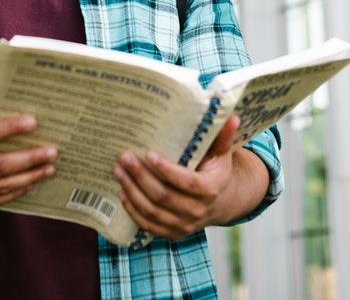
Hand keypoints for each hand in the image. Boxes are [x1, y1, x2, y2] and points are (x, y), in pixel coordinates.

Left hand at [113, 115, 242, 239]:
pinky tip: (122, 192)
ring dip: (131, 191)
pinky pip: (148, 224)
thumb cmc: (215, 171)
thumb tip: (231, 116)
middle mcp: (197, 211)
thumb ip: (222, 137)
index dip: (166, 170)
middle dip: (140, 176)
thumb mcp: (221, 154)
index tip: (149, 154)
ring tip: (118, 171)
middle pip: (163, 196)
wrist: (220, 203)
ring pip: (152, 211)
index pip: (185, 182)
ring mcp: (184, 226)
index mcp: (210, 190)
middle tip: (124, 157)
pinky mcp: (172, 234)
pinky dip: (132, 210)